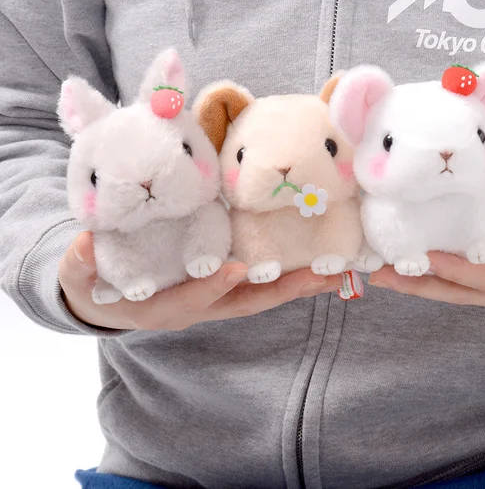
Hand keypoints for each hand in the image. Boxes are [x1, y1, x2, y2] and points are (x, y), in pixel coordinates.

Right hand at [59, 232, 342, 330]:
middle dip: (284, 291)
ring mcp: (217, 297)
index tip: (236, 270)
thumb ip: (79, 264)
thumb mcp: (79, 277)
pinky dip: (292, 273)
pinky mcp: (227, 283)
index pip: (193, 299)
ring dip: (300, 283)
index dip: (213, 286)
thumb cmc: (96, 285)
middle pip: (247, 303)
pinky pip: (264, 282)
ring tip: (339, 270)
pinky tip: (318, 258)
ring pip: (264, 295)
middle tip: (323, 278)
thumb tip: (84, 244)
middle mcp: (201, 306)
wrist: (107, 299)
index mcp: (165, 307)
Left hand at [368, 185, 484, 331]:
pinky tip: (414, 259)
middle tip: (376, 272)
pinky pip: (463, 281)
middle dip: (417, 284)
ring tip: (378, 267)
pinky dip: (435, 273)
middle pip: (457, 291)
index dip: (459, 269)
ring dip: (417, 281)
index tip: (426, 257)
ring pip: (454, 289)